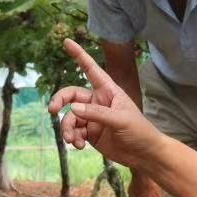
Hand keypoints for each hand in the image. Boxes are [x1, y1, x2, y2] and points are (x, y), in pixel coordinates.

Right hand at [48, 39, 163, 170]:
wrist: (144, 155)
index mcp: (108, 91)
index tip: (67, 41)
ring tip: (72, 140)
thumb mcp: (120, 120)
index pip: (91, 69)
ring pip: (70, 117)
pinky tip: (78, 145)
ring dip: (67, 128)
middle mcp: (98, 101)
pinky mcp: (90, 133)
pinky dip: (73, 138)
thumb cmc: (139, 131)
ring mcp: (92, 117)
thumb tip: (72, 108)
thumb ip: (97, 113)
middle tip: (52, 110)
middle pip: (71, 94)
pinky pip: (74, 131)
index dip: (79, 55)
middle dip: (60, 100)